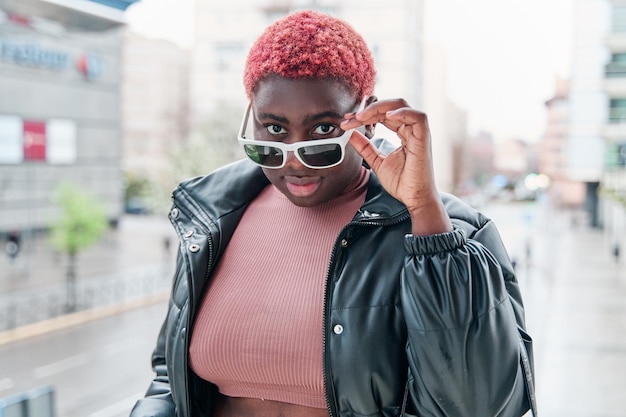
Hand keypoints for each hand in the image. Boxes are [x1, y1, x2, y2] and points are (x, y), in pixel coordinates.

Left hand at [341, 99, 451, 234]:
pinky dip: (401, 113)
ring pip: (401, 106)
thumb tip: (351, 134)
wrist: (414, 198)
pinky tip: (386, 116)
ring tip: (362, 116)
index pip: (383, 115)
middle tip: (351, 118)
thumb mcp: (377, 161)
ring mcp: (419, 133)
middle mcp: (412, 130)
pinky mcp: (424, 139)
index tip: (348, 120)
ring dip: (379, 108)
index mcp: (403, 132)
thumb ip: (365, 147)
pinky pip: (417, 117)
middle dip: (368, 109)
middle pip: (390, 106)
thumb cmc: (402, 183)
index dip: (365, 114)